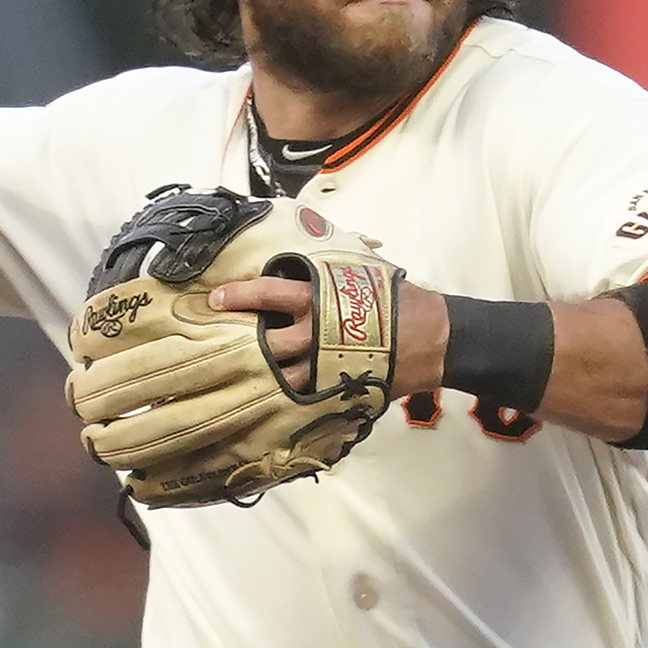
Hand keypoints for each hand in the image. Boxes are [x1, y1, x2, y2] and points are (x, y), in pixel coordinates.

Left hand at [208, 275, 447, 395]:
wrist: (433, 337)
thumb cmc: (397, 300)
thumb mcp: (362, 271)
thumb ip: (329, 267)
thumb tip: (307, 248)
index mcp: (320, 299)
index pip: (269, 294)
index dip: (239, 295)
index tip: (215, 299)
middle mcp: (316, 333)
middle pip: (265, 341)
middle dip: (238, 342)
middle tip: (215, 343)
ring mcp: (324, 366)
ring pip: (278, 376)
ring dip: (255, 375)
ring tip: (233, 375)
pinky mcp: (335, 389)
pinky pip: (300, 398)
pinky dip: (280, 399)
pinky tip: (262, 400)